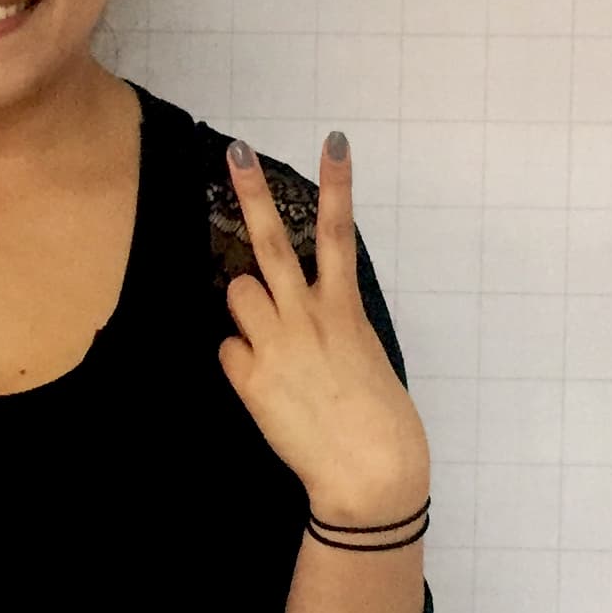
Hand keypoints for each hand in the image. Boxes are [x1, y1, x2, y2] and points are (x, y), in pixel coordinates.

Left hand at [217, 133, 428, 516]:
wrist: (370, 472)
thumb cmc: (383, 424)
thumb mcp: (367, 361)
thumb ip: (335, 331)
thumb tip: (308, 322)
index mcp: (345, 310)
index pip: (338, 232)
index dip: (336, 184)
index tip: (335, 141)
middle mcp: (308, 317)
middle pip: (270, 242)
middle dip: (250, 192)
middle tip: (235, 151)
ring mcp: (277, 344)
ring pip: (237, 292)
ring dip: (244, 306)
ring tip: (265, 333)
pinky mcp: (252, 378)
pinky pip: (228, 350)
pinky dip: (239, 359)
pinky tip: (262, 383)